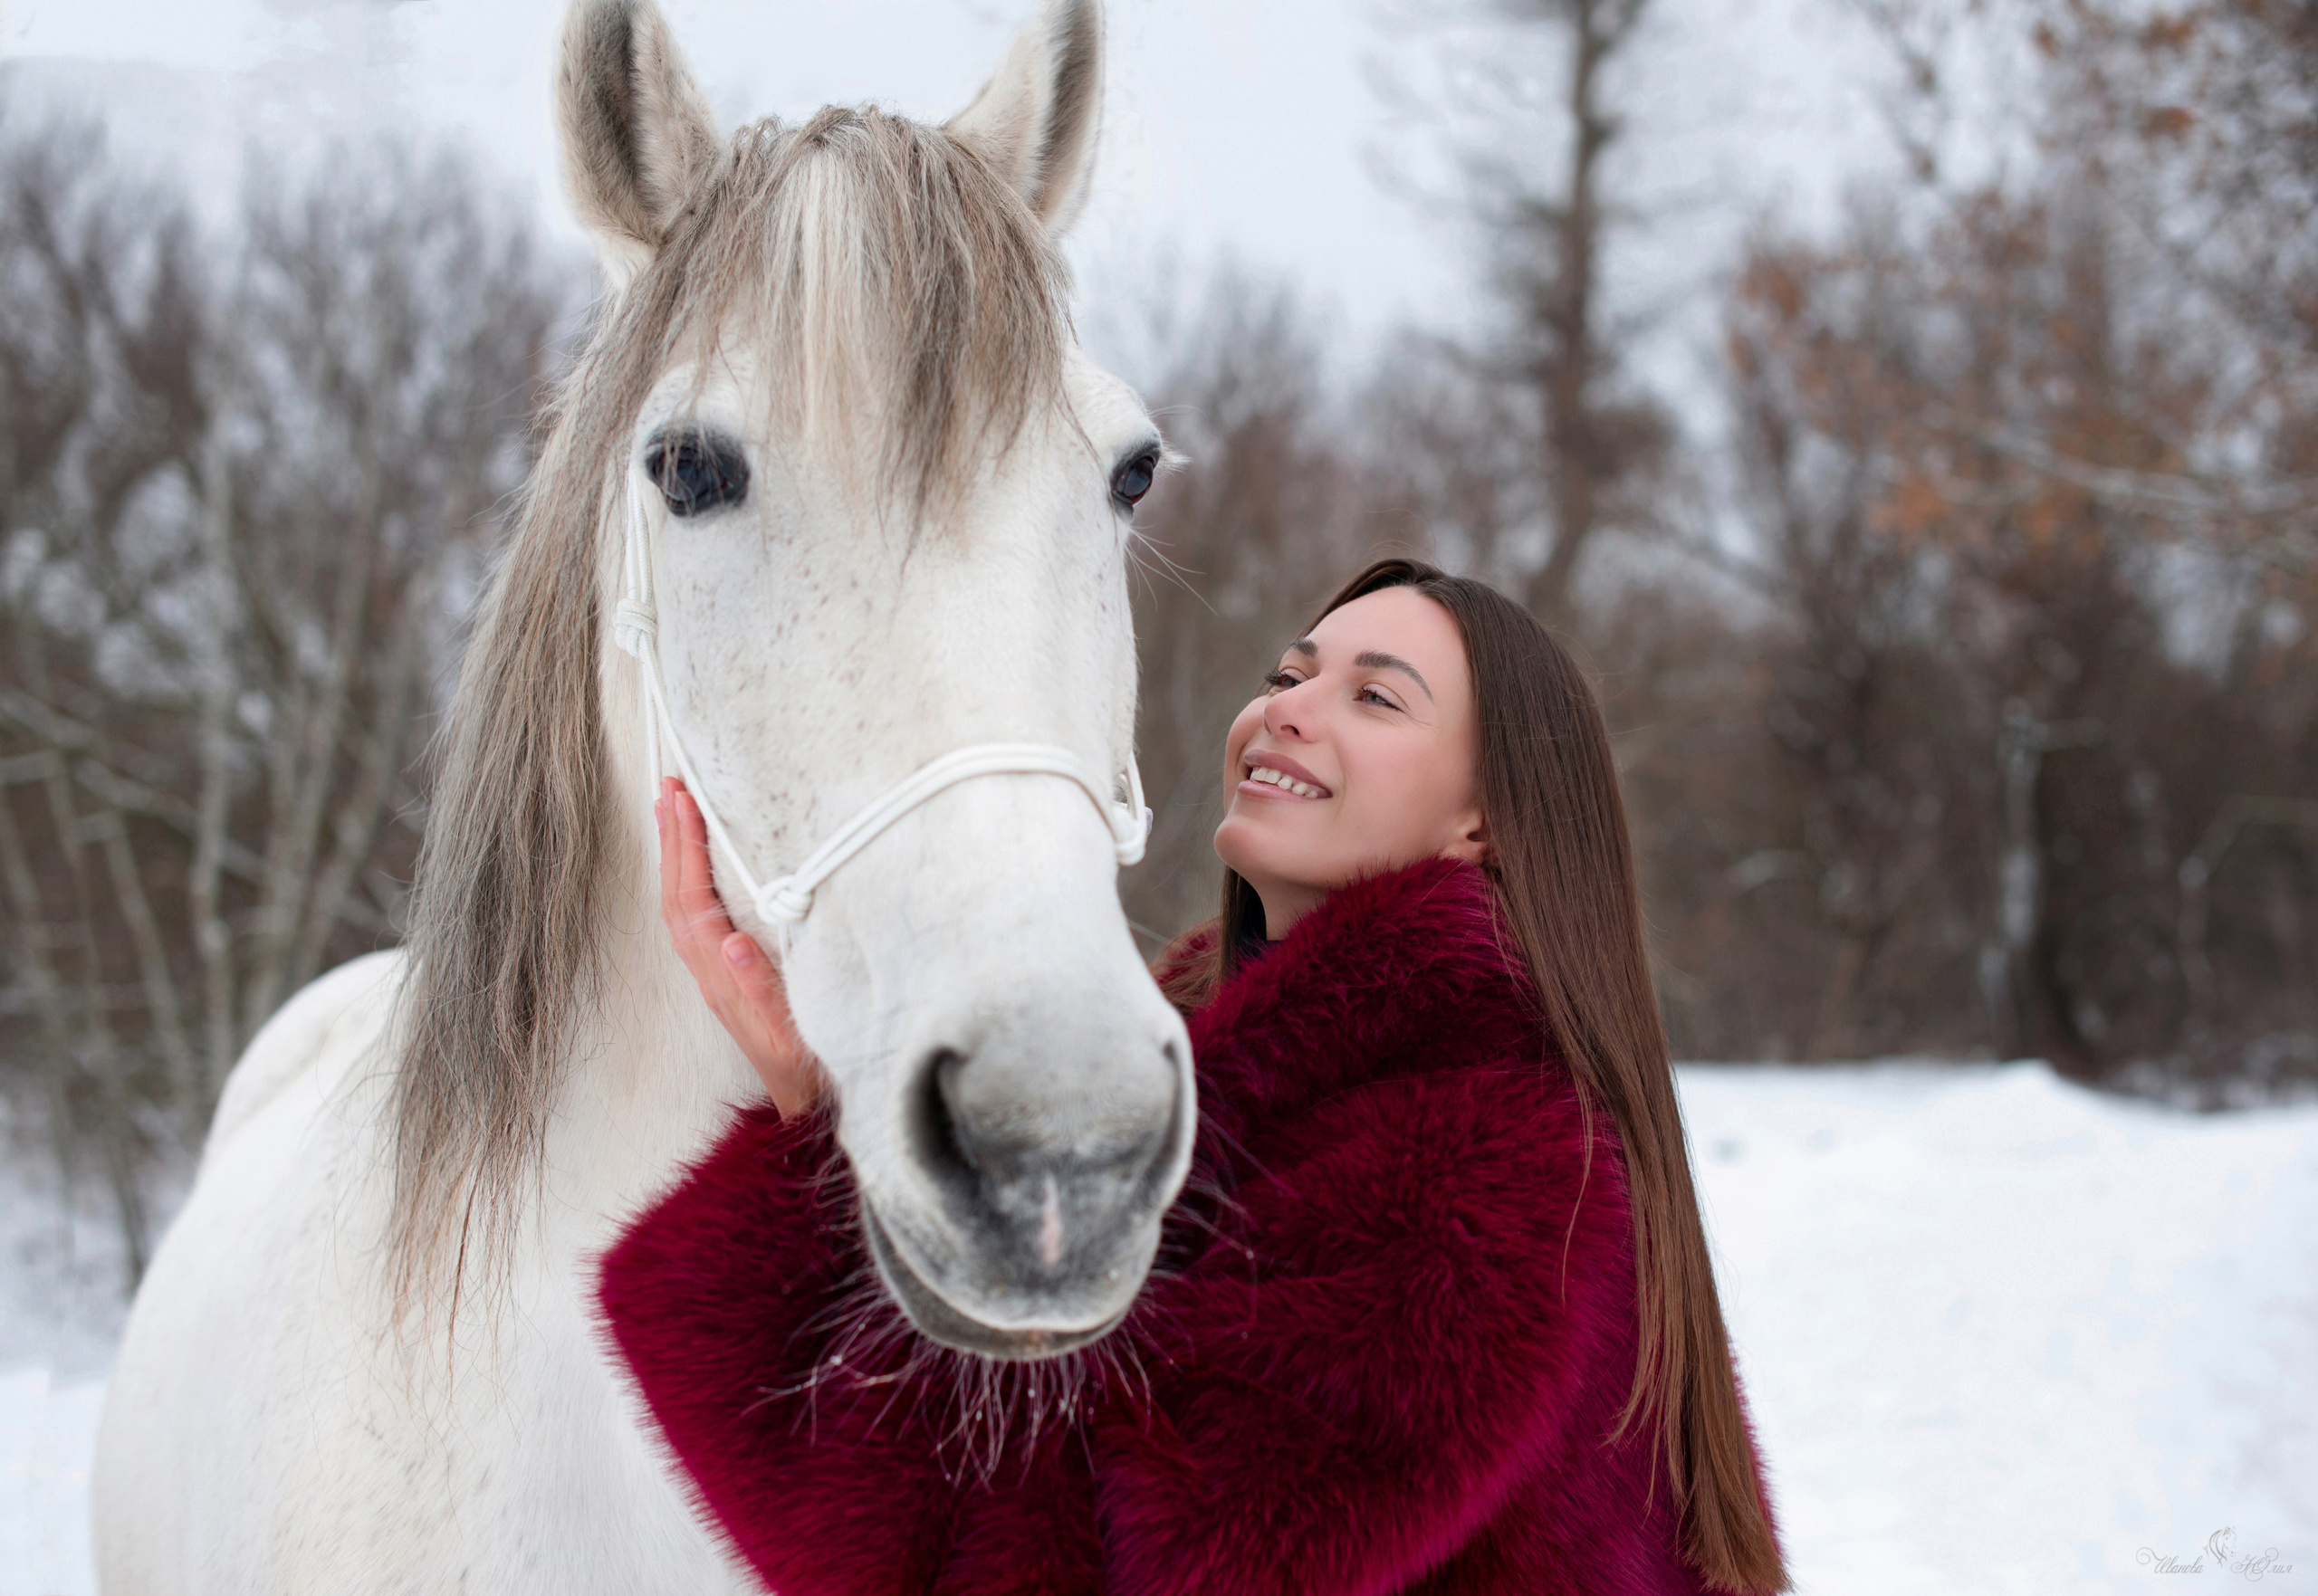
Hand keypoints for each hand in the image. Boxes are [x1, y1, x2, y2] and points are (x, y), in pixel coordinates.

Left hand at [656, 776, 824, 1117]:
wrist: (811, 1111)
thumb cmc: (811, 1073)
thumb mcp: (794, 1036)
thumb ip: (762, 991)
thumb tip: (731, 944)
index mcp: (725, 981)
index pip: (695, 903)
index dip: (687, 849)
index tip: (684, 802)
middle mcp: (713, 976)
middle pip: (678, 898)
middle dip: (671, 841)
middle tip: (667, 789)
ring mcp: (717, 979)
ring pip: (683, 908)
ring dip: (675, 859)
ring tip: (672, 815)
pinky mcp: (728, 981)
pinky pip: (697, 922)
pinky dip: (691, 884)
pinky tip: (699, 869)